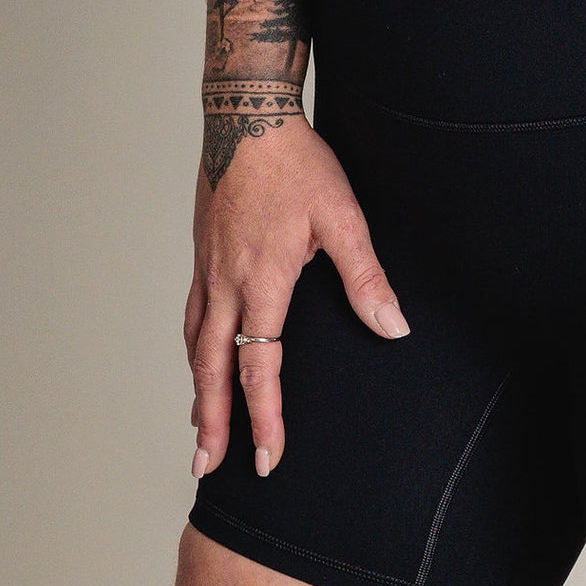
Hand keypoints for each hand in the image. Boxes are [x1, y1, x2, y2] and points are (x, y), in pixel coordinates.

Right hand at [186, 113, 407, 481]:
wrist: (246, 116)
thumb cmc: (298, 164)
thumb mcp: (342, 216)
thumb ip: (365, 276)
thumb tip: (393, 327)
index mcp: (262, 279)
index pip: (260, 365)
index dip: (265, 416)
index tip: (269, 457)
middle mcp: (225, 282)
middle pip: (213, 368)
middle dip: (213, 423)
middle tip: (207, 470)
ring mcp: (207, 269)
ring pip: (196, 346)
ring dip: (199, 392)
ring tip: (201, 431)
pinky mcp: (202, 256)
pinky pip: (192, 318)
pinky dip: (194, 353)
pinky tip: (200, 363)